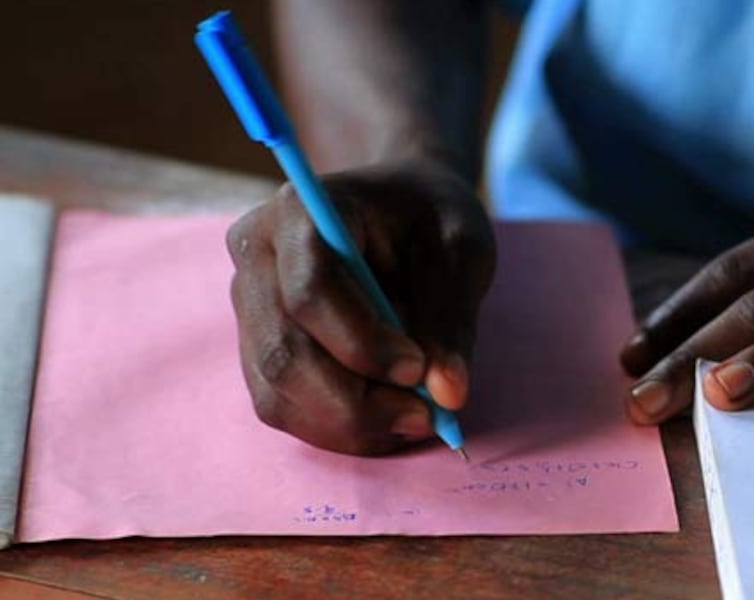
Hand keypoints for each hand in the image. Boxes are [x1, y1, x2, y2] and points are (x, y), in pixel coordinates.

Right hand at [227, 161, 494, 454]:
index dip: (362, 343)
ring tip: (415, 418)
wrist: (399, 206)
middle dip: (357, 402)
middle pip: (284, 353)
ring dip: (349, 424)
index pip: (310, 292)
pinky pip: (283, 406)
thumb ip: (450, 317)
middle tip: (425, 415)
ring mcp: (249, 306)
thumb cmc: (428, 217)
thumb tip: (447, 395)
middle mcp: (256, 258)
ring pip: (278, 392)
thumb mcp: (459, 247)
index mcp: (298, 211)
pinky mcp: (258, 346)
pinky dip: (337, 428)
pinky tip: (387, 421)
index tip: (418, 369)